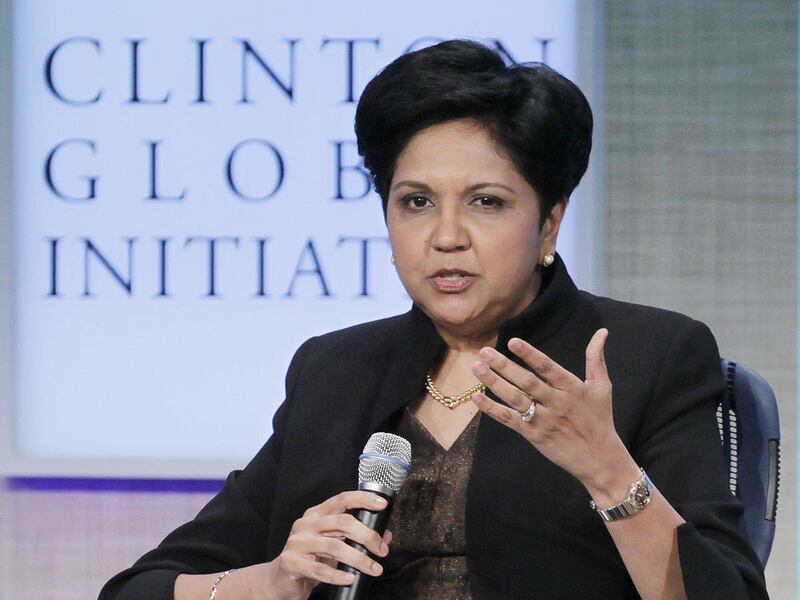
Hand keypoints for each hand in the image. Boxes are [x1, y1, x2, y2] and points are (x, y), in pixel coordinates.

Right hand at [265, 491, 391, 599]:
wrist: (281, 580)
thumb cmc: (311, 559)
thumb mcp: (334, 544)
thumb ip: (357, 538)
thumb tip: (386, 536)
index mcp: (316, 514)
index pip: (342, 499)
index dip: (363, 499)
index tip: (382, 504)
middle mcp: (306, 524)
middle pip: (342, 522)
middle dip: (367, 536)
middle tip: (382, 551)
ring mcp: (297, 542)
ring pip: (334, 546)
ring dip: (359, 559)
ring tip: (374, 569)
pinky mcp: (291, 562)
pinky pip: (319, 569)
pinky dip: (338, 575)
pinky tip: (351, 578)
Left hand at [470, 329, 634, 491]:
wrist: (599, 459)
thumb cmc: (599, 419)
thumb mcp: (602, 387)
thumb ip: (596, 358)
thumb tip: (602, 332)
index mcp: (571, 388)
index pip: (547, 368)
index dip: (530, 354)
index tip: (512, 342)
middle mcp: (555, 402)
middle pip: (526, 382)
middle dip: (503, 366)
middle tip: (484, 352)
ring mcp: (543, 419)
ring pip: (515, 399)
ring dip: (494, 383)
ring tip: (477, 368)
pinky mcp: (533, 434)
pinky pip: (509, 420)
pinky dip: (492, 409)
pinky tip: (477, 398)